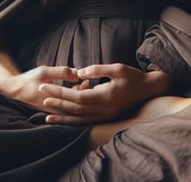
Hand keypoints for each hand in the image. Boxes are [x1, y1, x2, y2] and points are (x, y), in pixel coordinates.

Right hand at [0, 65, 79, 112]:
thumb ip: (60, 72)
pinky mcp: (53, 110)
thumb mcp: (43, 72)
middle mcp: (53, 109)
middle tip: (88, 83)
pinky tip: (77, 88)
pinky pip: (66, 107)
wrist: (16, 90)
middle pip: (74, 106)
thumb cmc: (29, 79)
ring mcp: (53, 112)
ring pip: (71, 108)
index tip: (87, 80)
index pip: (71, 100)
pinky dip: (73, 99)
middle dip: (83, 96)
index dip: (82, 91)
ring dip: (78, 98)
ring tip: (84, 84)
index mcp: (50, 100)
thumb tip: (77, 72)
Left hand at [39, 63, 173, 123]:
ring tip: (47, 116)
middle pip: (75, 108)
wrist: (149, 89)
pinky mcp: (107, 117)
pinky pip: (87, 121)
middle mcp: (105, 110)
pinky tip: (65, 118)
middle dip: (57, 102)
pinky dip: (74, 121)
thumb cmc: (133, 76)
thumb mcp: (117, 68)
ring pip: (80, 119)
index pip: (77, 96)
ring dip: (63, 117)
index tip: (46, 85)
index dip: (60, 92)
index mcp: (105, 97)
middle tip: (41, 95)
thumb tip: (79, 72)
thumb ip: (97, 69)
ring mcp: (106, 116)